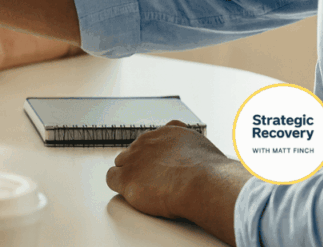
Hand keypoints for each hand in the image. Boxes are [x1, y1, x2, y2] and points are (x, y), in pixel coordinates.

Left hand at [105, 120, 230, 219]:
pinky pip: (111, 177)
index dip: (158, 155)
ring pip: (122, 163)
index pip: (155, 139)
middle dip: (142, 164)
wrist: (202, 182)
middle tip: (156, 181)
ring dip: (130, 174)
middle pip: (136, 151)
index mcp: (168, 131)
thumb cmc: (211, 171)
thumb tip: (204, 158)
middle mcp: (148, 140)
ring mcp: (134, 157)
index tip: (165, 166)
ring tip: (144, 187)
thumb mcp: (209, 151)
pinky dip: (118, 185)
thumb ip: (197, 149)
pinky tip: (131, 192)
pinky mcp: (125, 176)